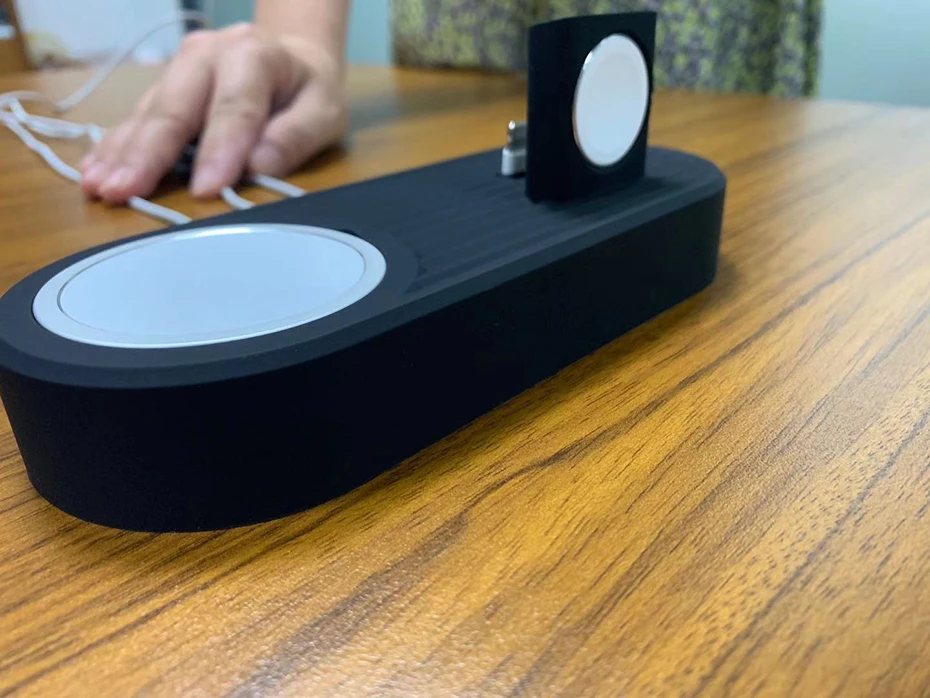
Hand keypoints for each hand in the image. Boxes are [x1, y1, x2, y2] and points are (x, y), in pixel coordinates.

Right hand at [80, 24, 347, 202]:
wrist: (293, 57)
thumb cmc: (308, 91)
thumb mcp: (324, 112)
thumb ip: (295, 137)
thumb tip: (258, 166)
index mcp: (254, 55)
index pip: (235, 108)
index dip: (219, 150)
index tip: (205, 191)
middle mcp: (208, 54)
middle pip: (175, 107)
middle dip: (149, 154)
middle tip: (125, 192)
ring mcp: (180, 67)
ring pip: (148, 112)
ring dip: (121, 153)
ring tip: (99, 187)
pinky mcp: (164, 85)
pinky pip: (137, 117)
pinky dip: (115, 146)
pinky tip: (93, 170)